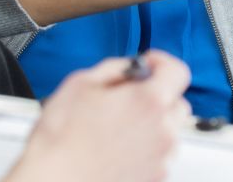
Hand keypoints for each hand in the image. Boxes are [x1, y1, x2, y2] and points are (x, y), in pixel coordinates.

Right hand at [8, 52, 191, 181]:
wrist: (55, 180)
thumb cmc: (62, 140)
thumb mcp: (81, 83)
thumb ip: (115, 67)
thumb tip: (129, 67)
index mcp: (149, 102)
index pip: (178, 71)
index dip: (161, 63)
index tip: (147, 66)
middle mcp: (163, 132)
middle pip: (176, 103)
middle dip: (157, 96)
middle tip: (128, 98)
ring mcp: (160, 159)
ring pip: (168, 132)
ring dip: (151, 124)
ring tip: (117, 128)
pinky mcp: (153, 178)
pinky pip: (158, 155)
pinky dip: (145, 149)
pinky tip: (117, 148)